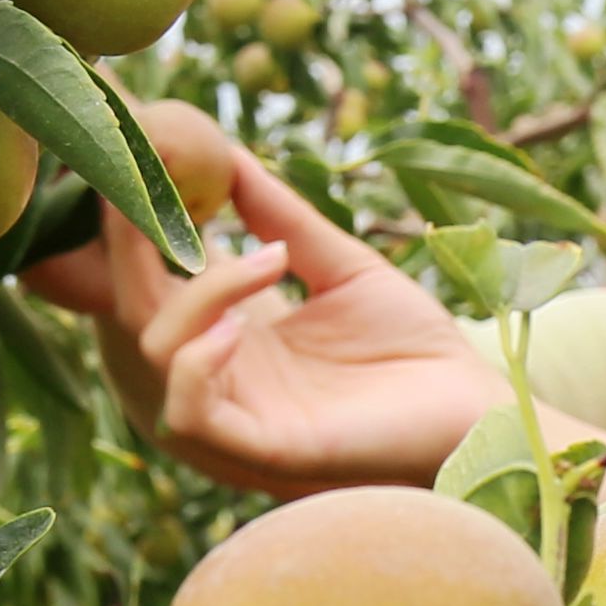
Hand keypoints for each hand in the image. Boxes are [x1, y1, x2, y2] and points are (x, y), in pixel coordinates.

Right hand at [78, 157, 508, 494]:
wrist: (475, 410)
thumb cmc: (414, 346)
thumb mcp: (339, 264)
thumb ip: (280, 217)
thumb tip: (227, 153)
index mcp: (230, 336)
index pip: (149, 281)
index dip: (130, 228)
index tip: (141, 163)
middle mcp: (220, 376)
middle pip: (132, 313)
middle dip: (130, 250)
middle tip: (154, 189)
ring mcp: (235, 415)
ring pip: (153, 355)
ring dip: (189, 299)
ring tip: (259, 262)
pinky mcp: (261, 451)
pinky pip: (190, 414)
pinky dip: (194, 365)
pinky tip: (233, 329)